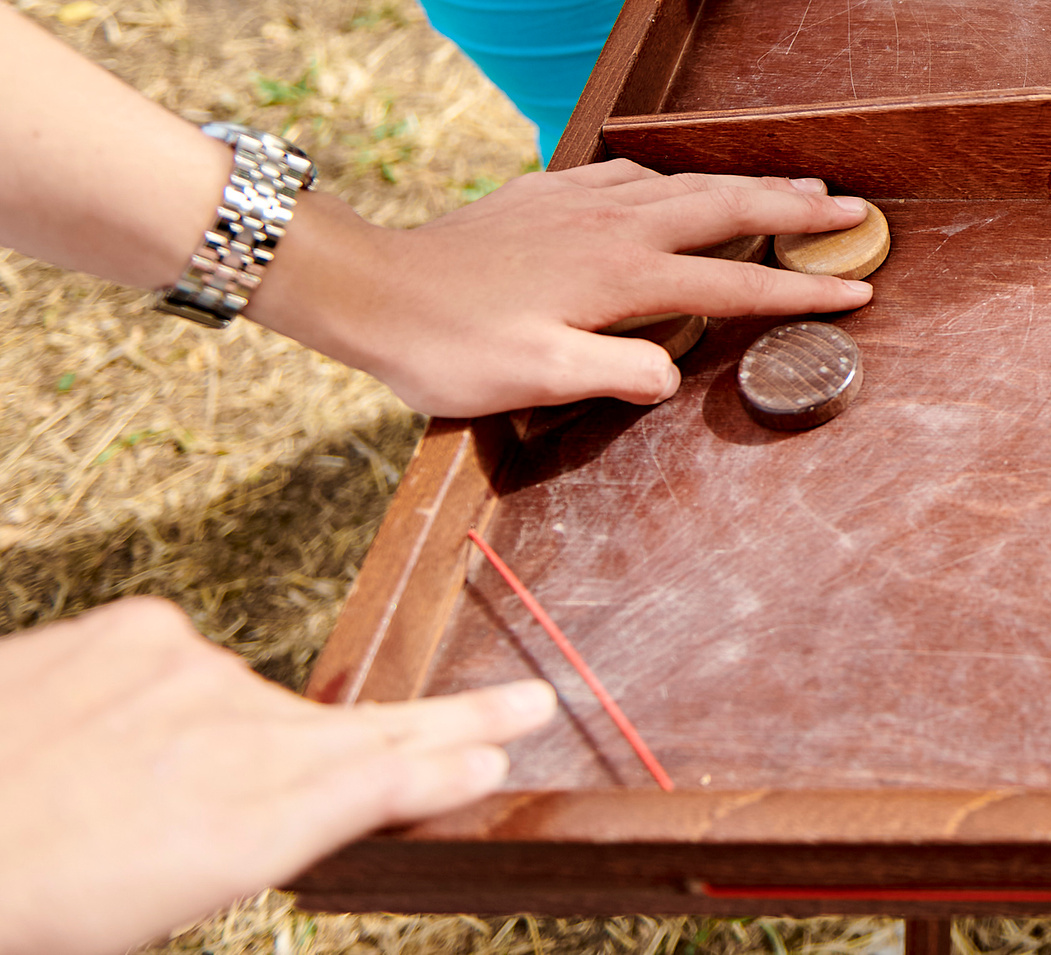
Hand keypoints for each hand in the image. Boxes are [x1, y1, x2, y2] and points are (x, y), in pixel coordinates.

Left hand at [0, 597, 555, 954]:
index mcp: (253, 829)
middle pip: (366, 727)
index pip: (382, 782)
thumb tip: (326, 792)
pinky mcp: (146, 627)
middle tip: (525, 705)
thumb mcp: (162, 900)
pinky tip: (94, 737)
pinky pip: (173, 662)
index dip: (449, 762)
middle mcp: (244, 740)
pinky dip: (151, 698)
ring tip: (128, 797)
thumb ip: (255, 836)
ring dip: (213, 741)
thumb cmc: (30, 898)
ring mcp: (197, 674)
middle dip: (451, 721)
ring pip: (240, 705)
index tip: (503, 748)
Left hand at [253, 166, 880, 416]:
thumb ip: (612, 373)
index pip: (736, 284)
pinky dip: (682, 178)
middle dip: (800, 210)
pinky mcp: (552, 191)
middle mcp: (617, 226)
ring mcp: (584, 200)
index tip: (860, 293)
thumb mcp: (532, 378)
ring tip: (799, 187)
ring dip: (752, 186)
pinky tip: (680, 184)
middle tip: (857, 210)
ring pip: (691, 184)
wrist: (371, 288)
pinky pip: (638, 174)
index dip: (801, 292)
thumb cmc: (450, 346)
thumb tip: (673, 375)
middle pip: (731, 208)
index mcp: (624, 275)